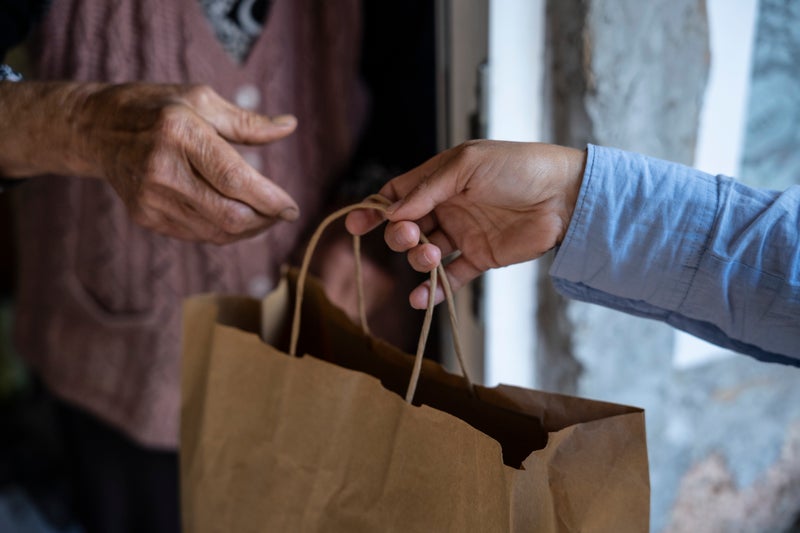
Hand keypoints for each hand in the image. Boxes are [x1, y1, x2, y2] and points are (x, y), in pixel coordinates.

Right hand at [0, 81, 298, 243]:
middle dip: (264, 219)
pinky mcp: (145, 217)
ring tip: (264, 215)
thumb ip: (247, 121)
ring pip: (216, 232)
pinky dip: (225, 231)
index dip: (269, 199)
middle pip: (228, 214)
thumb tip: (289, 126)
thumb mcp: (201, 99)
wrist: (97, 129)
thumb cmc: (158, 108)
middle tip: (282, 212)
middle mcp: (162, 169)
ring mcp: (151, 198)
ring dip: (249, 229)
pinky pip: (198, 235)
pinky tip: (237, 217)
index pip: (234, 179)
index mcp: (179, 133)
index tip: (292, 207)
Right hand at [345, 140, 585, 307]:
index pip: (399, 195)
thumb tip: (393, 212)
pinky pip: (450, 278)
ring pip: (425, 254)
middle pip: (407, 227)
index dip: (376, 210)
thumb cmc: (518, 167)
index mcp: (441, 179)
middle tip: (411, 237)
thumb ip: (428, 188)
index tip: (357, 225)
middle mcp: (448, 207)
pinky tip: (421, 299)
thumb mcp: (467, 165)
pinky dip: (433, 290)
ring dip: (419, 260)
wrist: (564, 195)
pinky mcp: (480, 258)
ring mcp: (463, 234)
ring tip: (432, 257)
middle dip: (400, 236)